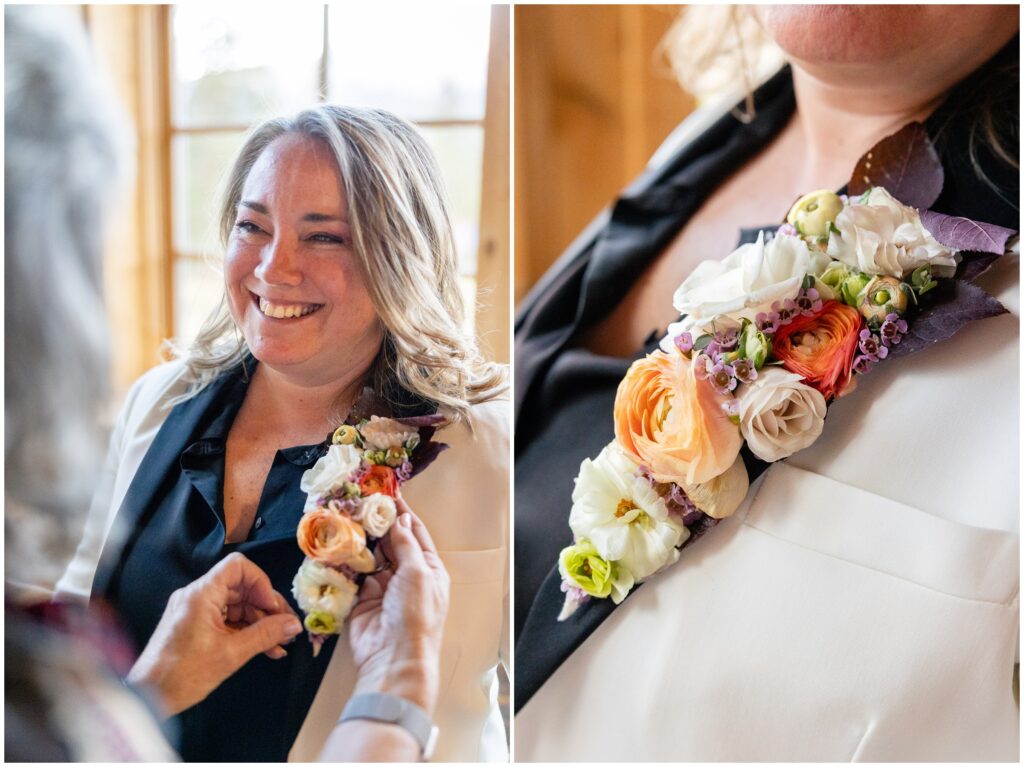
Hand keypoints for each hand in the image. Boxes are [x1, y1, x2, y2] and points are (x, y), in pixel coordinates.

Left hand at [127, 552, 301, 715]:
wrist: (147, 700)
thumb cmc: (182, 675)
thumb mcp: (231, 654)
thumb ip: (266, 634)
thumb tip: (293, 624)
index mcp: (201, 594)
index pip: (238, 566)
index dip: (261, 583)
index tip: (272, 608)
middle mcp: (197, 596)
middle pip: (241, 587)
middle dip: (266, 607)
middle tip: (286, 628)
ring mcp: (195, 611)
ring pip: (236, 605)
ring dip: (259, 622)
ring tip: (279, 643)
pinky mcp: (194, 626)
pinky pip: (227, 620)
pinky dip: (245, 631)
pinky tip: (264, 648)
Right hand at [347, 498, 449, 713]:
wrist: (393, 658)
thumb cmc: (415, 614)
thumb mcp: (418, 572)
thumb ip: (406, 544)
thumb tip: (401, 520)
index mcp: (428, 568)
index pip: (415, 533)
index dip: (402, 513)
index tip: (387, 493)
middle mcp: (406, 576)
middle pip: (390, 543)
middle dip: (376, 524)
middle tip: (357, 502)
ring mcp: (383, 588)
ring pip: (370, 556)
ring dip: (359, 540)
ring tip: (344, 517)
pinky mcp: (361, 599)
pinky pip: (353, 574)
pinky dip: (346, 560)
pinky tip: (336, 543)